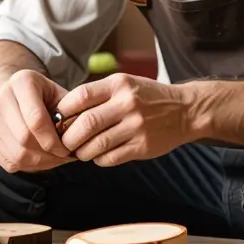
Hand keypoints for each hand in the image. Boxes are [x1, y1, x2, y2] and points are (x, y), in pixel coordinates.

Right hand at [0, 69, 73, 173]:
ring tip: (54, 160)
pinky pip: (9, 162)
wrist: (13, 93)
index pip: (37, 119)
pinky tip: (40, 160)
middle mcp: (0, 98)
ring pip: (18, 154)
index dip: (54, 140)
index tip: (67, 149)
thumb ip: (71, 111)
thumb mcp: (59, 94)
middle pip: (26, 139)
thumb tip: (80, 135)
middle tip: (63, 157)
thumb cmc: (44, 96)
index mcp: (21, 81)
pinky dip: (28, 167)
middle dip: (49, 154)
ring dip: (40, 163)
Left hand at [55, 73, 191, 166]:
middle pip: (86, 123)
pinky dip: (99, 160)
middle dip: (68, 137)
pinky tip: (99, 156)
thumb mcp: (125, 84)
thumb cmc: (147, 97)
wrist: (185, 111)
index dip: (63, 110)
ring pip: (96, 144)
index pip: (81, 96)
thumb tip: (63, 113)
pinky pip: (111, 158)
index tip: (57, 120)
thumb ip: (98, 95)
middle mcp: (127, 103)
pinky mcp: (143, 146)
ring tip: (80, 151)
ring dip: (82, 152)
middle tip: (64, 142)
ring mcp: (136, 126)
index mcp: (119, 84)